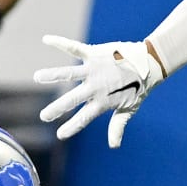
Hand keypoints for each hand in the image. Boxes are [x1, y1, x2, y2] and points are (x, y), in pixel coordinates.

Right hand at [34, 35, 165, 145]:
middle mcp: (96, 87)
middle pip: (73, 99)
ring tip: (37, 77)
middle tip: (44, 116)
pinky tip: (46, 39)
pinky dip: (60, 43)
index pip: (84, 118)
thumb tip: (114, 146)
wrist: (149, 63)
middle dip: (58, 108)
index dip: (72, 127)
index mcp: (103, 102)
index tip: (60, 135)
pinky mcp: (94, 54)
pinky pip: (74, 48)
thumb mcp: (128, 109)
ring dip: (53, 75)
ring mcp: (94, 69)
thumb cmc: (138, 88)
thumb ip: (117, 126)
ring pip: (70, 73)